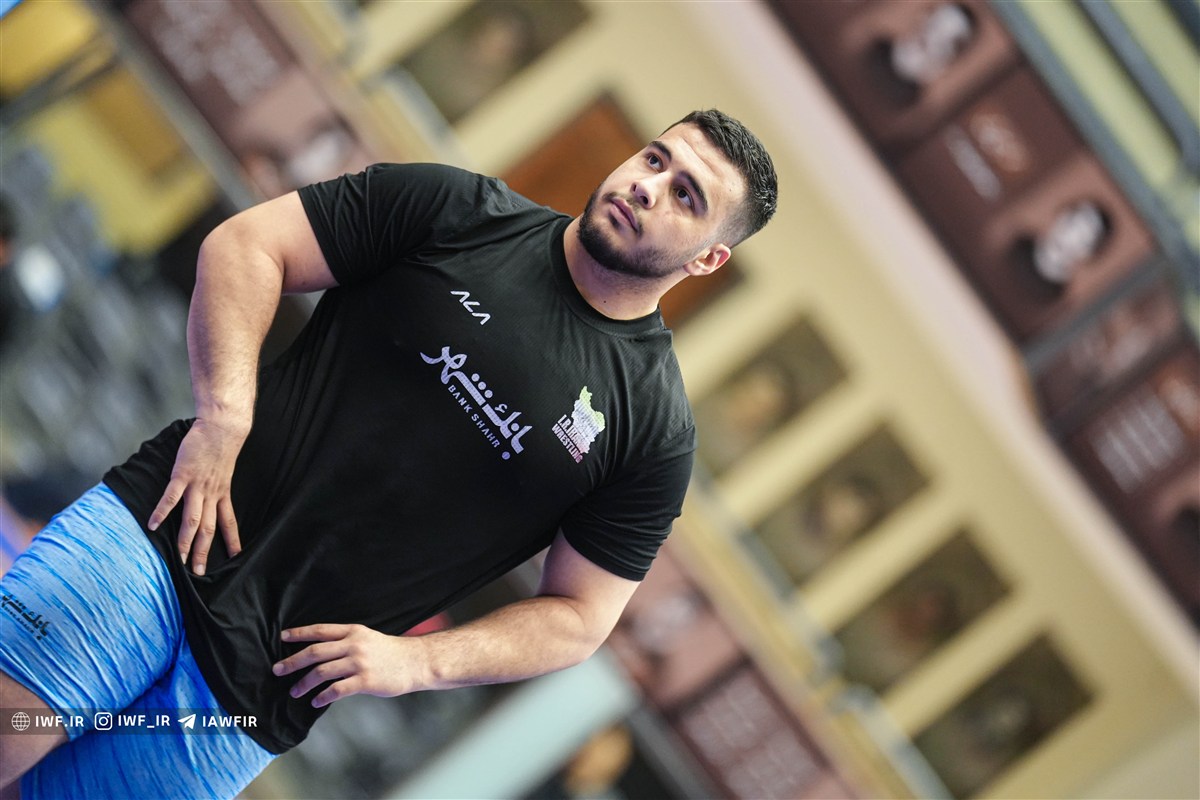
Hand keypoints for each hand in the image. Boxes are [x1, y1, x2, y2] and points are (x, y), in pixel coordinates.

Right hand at [148, 418, 246, 575]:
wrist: (222, 426)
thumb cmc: (221, 445)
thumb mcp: (225, 470)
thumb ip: (217, 484)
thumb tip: (212, 492)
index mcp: (223, 493)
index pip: (229, 522)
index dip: (233, 540)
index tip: (236, 557)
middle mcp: (212, 493)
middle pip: (208, 528)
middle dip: (204, 551)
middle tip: (199, 572)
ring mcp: (197, 485)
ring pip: (192, 519)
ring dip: (186, 541)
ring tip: (180, 559)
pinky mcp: (183, 474)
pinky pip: (171, 497)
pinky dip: (162, 512)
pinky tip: (153, 526)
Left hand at [272, 624, 426, 707]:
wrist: (415, 662)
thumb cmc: (390, 652)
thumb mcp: (368, 638)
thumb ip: (346, 641)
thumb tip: (319, 652)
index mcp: (353, 632)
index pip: (320, 630)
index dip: (299, 633)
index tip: (282, 637)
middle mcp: (354, 645)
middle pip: (315, 652)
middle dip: (293, 661)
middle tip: (277, 670)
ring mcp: (359, 663)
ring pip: (322, 672)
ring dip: (304, 683)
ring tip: (295, 692)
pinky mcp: (365, 681)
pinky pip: (337, 690)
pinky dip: (322, 696)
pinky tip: (316, 701)